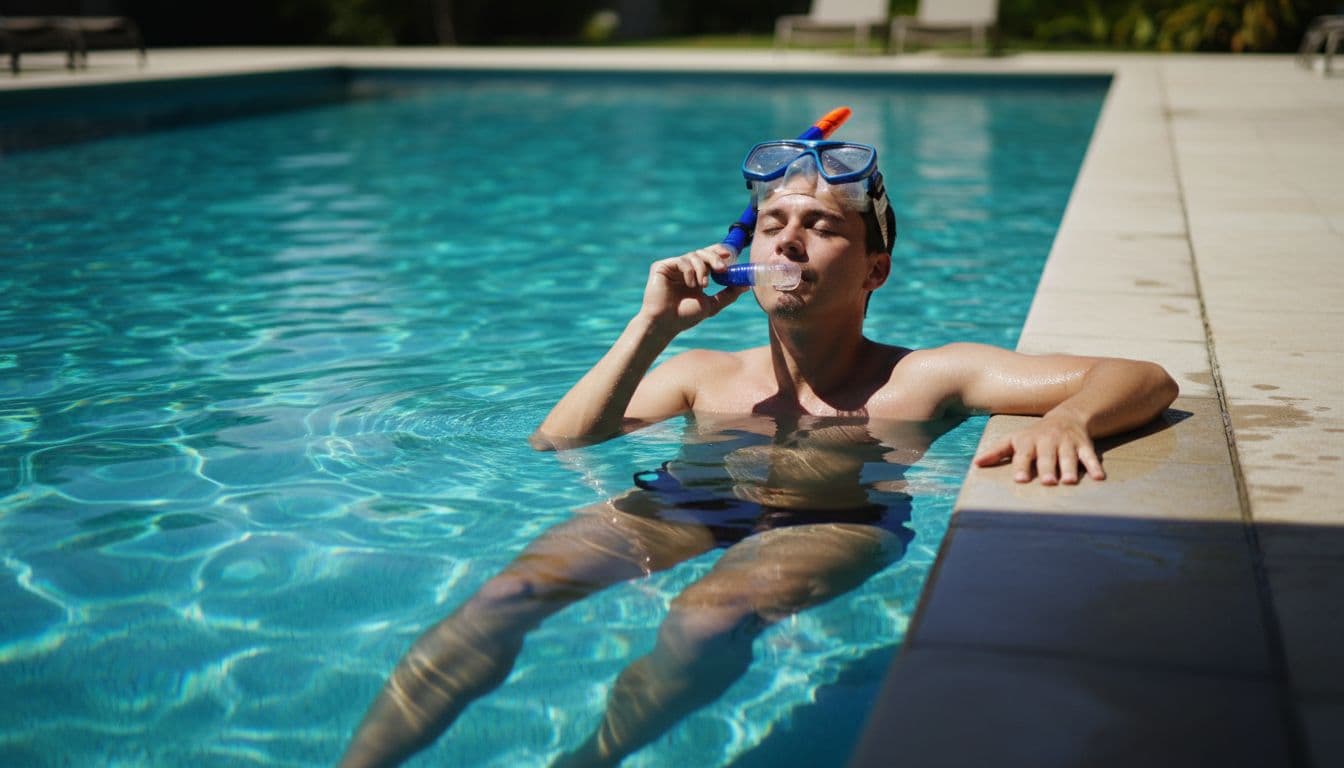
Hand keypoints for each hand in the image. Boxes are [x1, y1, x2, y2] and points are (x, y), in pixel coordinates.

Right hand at [640, 246, 748, 334]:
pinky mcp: (662, 266)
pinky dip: (690, 271)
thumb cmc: (685, 317)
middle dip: (714, 258)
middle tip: (722, 269)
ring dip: (702, 269)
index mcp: (695, 275)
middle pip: (702, 252)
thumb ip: (728, 294)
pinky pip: (681, 260)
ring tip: (703, 285)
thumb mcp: (712, 305)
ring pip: (694, 255)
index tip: (731, 255)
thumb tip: (746, 285)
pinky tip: (690, 284)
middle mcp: (684, 269)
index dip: (719, 252)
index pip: (708, 257)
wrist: (665, 324)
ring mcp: (673, 267)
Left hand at [972, 414, 1104, 485]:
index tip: (1020, 479)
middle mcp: (1048, 441)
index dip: (1022, 466)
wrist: (1066, 417)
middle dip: (1047, 469)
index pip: (1024, 455)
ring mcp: (1067, 443)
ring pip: (1068, 456)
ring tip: (1069, 482)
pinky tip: (1099, 477)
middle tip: (1047, 483)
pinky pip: (1090, 456)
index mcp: (1029, 442)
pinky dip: (1094, 466)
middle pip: (1047, 457)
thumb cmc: (1034, 435)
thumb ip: (996, 452)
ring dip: (1069, 468)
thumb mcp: (1014, 440)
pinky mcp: (1084, 445)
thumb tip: (976, 464)